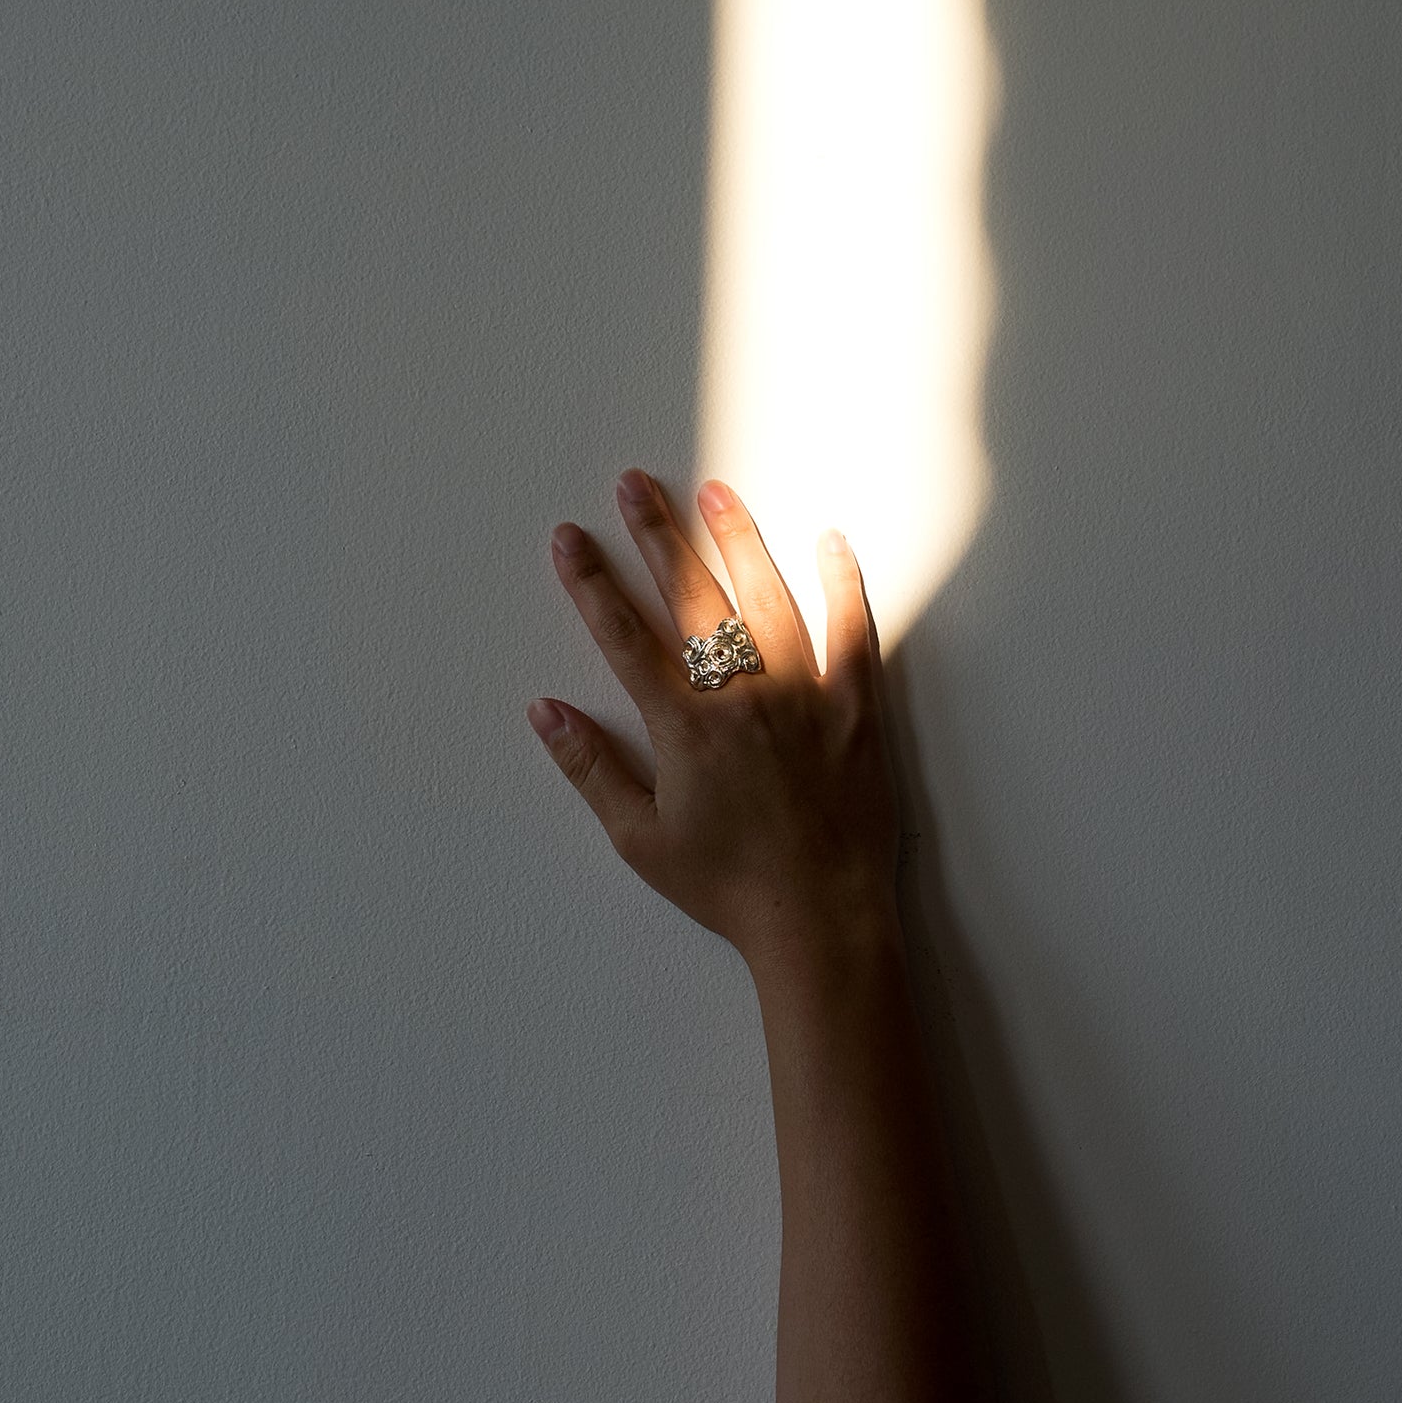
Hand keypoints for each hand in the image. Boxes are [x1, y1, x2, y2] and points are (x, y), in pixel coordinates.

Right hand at [529, 473, 900, 980]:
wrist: (821, 919)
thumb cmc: (727, 887)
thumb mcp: (641, 841)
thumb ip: (592, 769)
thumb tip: (544, 712)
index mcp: (685, 729)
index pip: (625, 638)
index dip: (591, 584)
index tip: (568, 538)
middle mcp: (742, 699)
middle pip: (691, 599)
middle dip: (656, 536)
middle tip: (633, 482)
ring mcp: (804, 697)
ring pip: (766, 599)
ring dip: (737, 540)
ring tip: (715, 492)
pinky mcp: (857, 708)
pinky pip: (853, 632)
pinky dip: (843, 583)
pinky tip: (831, 540)